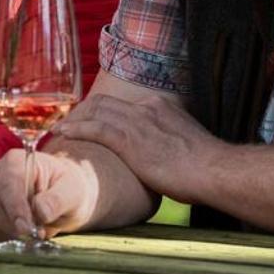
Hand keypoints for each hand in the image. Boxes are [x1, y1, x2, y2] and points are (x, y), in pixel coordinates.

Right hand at [0, 139, 151, 242]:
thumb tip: (40, 211)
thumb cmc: (68, 190)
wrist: (61, 196)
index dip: (16, 209)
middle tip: (37, 236)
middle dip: (13, 228)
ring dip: (4, 235)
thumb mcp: (73, 192)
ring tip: (27, 235)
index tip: (27, 230)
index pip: (8, 184)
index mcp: (15, 162)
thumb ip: (58, 199)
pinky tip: (9, 238)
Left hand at [57, 87, 216, 203]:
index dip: (101, 111)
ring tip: (59, 129)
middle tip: (67, 123)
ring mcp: (137, 121)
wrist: (214, 171)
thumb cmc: (205, 166)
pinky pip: (95, 128)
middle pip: (103, 102)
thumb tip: (161, 155)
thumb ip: (167, 142)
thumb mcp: (185, 144)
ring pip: (95, 111)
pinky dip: (76, 129)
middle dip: (82, 111)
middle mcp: (146, 107)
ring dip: (74, 120)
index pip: (122, 103)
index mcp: (160, 106)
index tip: (89, 120)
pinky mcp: (130, 139)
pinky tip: (64, 134)